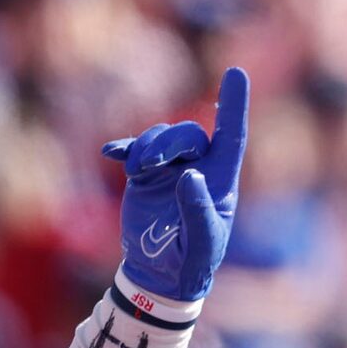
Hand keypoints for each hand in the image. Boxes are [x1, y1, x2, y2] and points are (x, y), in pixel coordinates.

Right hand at [101, 67, 248, 305]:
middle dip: (167, 142)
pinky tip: (111, 153)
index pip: (231, 135)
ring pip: (160, 138)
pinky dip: (123, 149)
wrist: (160, 275)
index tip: (236, 73)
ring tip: (135, 170)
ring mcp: (169, 169)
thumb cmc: (192, 262)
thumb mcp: (201, 244)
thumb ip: (198, 212)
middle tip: (148, 163)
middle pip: (187, 135)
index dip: (235, 104)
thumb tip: (189, 176)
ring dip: (145, 147)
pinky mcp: (144, 176)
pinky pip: (133, 152)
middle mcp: (198, 168)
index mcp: (220, 179)